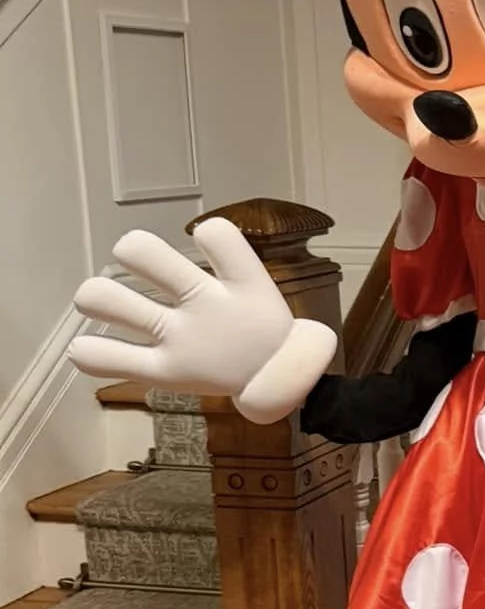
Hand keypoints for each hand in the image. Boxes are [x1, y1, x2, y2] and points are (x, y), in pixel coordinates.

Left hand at [69, 219, 337, 424]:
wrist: (276, 380)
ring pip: (112, 300)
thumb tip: (195, 228)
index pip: (217, 234)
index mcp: (238, 283)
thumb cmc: (261, 325)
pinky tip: (84, 346)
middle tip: (134, 262)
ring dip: (96, 295)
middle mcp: (204, 305)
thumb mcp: (259, 283)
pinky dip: (89, 352)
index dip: (208, 232)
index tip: (206, 240)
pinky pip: (112, 360)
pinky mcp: (165, 372)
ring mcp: (181, 340)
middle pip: (143, 253)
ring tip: (97, 301)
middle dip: (131, 249)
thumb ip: (227, 253)